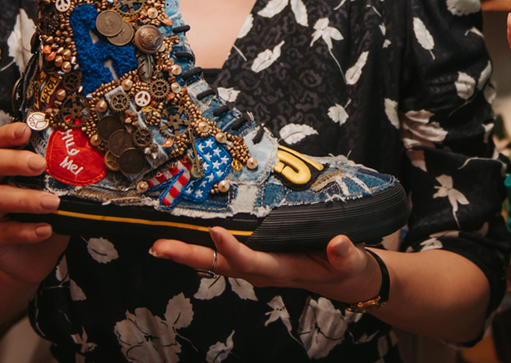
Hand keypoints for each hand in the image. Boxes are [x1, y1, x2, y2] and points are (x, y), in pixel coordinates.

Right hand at [0, 122, 69, 286]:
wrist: (28, 257)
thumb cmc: (42, 215)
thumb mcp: (54, 191)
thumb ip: (63, 176)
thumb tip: (97, 160)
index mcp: (4, 166)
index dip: (10, 133)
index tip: (26, 130)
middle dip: (15, 161)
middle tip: (40, 164)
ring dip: (27, 199)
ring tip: (52, 203)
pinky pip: (4, 232)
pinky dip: (27, 230)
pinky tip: (46, 229)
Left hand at [150, 229, 383, 305]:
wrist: (343, 279)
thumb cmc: (346, 269)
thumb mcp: (352, 263)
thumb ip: (345, 255)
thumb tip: (338, 243)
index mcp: (283, 270)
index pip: (253, 261)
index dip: (233, 249)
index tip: (216, 232)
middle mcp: (262, 270)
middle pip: (219, 265)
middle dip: (189, 257)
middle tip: (159, 248)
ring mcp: (256, 265)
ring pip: (216, 261)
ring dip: (188, 254)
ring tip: (159, 245)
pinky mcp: (256, 257)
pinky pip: (224, 254)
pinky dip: (202, 247)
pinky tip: (184, 236)